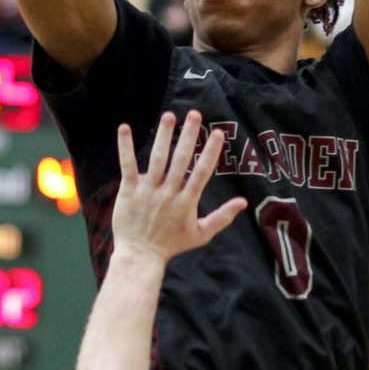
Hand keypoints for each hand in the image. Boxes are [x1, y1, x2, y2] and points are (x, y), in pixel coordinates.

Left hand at [112, 110, 246, 266]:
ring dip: (163, 136)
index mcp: (187, 201)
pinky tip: (125, 128)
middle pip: (180, 160)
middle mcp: (168, 193)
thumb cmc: (172, 244)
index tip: (218, 133)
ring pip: (157, 159)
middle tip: (195, 114)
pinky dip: (125, 147)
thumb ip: (222, 217)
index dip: (210, 152)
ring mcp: (148, 190)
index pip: (202, 172)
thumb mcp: (201, 234)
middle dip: (189, 136)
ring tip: (169, 116)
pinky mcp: (129, 190)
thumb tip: (243, 202)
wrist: (140, 255)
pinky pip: (128, 165)